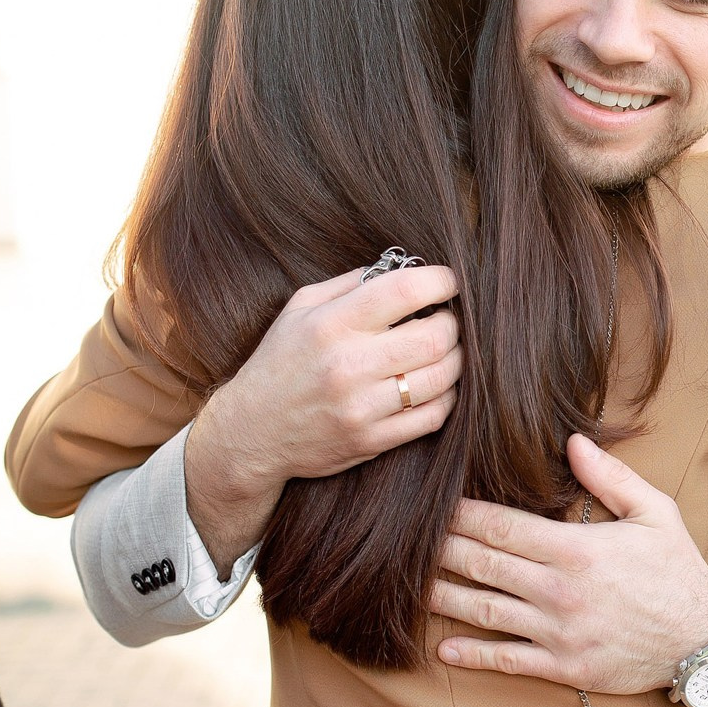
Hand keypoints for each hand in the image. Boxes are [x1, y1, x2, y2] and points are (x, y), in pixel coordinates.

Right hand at [186, 263, 461, 571]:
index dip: (441, 281)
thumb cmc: (280, 362)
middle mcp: (348, 365)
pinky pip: (433, 416)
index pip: (405, 291)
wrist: (251, 433)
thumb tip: (402, 266)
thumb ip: (349, 284)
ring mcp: (361, 407)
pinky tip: (436, 386)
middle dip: (453, 324)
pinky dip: (447, 397)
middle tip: (447, 320)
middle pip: (435, 337)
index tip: (449, 281)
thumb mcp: (299, 309)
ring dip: (456, 361)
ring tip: (446, 352)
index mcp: (331, 324)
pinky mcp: (372, 440)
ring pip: (442, 378)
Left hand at [430, 436, 707, 706]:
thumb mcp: (655, 513)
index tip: (434, 504)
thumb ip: (611, 477)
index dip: (461, 515)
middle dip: (440, 550)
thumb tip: (572, 442)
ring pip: (485, 612)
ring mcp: (559, 633)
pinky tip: (443, 650)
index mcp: (577, 549)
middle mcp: (560, 591)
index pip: (502, 527)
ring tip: (407, 586)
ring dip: (442, 598)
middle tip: (406, 538)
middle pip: (482, 565)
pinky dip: (472, 656)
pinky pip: (508, 661)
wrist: (703, 641)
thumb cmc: (678, 572)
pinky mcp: (564, 668)